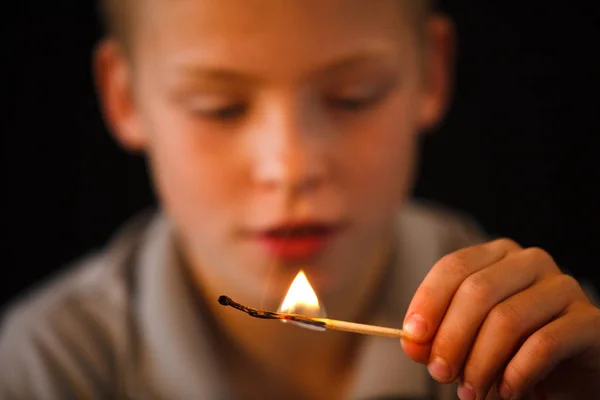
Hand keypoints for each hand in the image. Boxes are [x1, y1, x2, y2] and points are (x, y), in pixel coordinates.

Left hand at [401, 238, 599, 398]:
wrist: (568, 372)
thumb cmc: (509, 349)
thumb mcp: (466, 341)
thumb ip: (436, 338)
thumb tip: (412, 341)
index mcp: (495, 256)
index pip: (453, 267)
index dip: (428, 301)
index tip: (412, 336)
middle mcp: (529, 262)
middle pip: (477, 291)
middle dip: (452, 338)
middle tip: (440, 374)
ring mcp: (562, 288)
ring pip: (507, 319)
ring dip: (481, 362)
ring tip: (470, 391)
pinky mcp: (588, 321)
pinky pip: (545, 343)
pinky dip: (517, 372)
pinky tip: (506, 391)